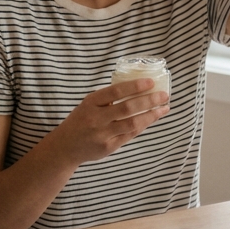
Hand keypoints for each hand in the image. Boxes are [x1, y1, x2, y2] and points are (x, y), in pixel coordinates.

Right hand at [44, 79, 168, 165]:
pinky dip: (143, 125)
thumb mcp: (88, 104)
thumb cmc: (81, 120)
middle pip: (127, 108)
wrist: (65, 146)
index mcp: (91, 103)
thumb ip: (108, 98)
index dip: (135, 86)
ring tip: (164, 108)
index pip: (116, 91)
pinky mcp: (109, 147)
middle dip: (149, 100)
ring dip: (151, 115)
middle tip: (164, 95)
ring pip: (132, 124)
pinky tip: (152, 118)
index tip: (151, 82)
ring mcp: (103, 134)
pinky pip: (130, 135)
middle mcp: (96, 118)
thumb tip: (137, 88)